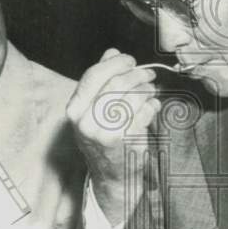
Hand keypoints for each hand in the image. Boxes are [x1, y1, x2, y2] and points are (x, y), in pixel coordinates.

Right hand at [66, 48, 158, 224]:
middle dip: (137, 74)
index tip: (129, 60)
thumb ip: (101, 79)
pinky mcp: (125, 140)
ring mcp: (105, 132)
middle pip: (117, 83)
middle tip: (148, 74)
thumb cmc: (103, 137)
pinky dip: (152, 106)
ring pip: (133, 96)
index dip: (116, 63)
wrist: (110, 176)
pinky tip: (152, 108)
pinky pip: (145, 112)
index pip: (94, 75)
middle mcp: (86, 121)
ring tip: (150, 92)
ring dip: (147, 90)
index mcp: (75, 110)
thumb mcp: (93, 108)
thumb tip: (112, 52)